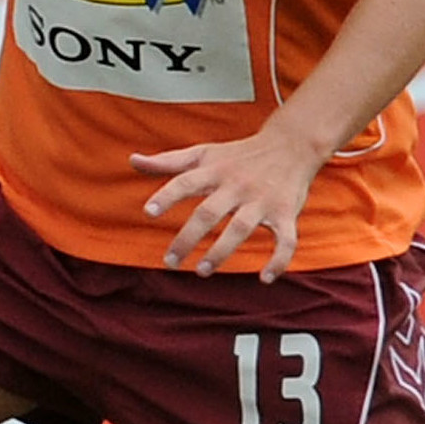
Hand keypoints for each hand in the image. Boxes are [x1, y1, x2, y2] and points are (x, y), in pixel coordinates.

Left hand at [132, 129, 327, 279]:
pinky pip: (286, 240)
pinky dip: (279, 260)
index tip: (149, 212)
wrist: (291, 145)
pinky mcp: (286, 214)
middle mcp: (238, 185)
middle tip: (169, 261)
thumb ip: (168, 161)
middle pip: (209, 212)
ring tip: (202, 271)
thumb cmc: (239, 155)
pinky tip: (264, 278)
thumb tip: (132, 160)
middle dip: (188, 238)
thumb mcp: (204, 153)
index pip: (186, 181)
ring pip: (241, 228)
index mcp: (215, 171)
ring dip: (221, 251)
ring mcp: (263, 201)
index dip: (167, 195)